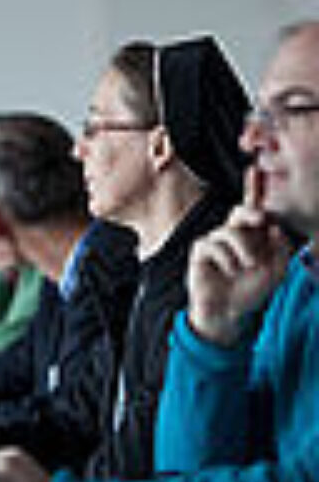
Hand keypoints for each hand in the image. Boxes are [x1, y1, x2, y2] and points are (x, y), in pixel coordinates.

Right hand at [188, 167, 291, 344]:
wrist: (227, 313)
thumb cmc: (249, 291)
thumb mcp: (276, 272)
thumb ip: (280, 250)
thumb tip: (275, 228)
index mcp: (252, 236)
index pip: (253, 208)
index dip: (253, 187)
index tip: (255, 168)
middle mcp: (233, 234)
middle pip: (240, 211)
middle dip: (252, 212)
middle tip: (262, 219)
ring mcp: (215, 242)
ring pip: (230, 232)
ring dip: (244, 249)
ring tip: (247, 265)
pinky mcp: (201, 251)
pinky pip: (214, 246)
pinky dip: (227, 259)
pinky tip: (230, 270)